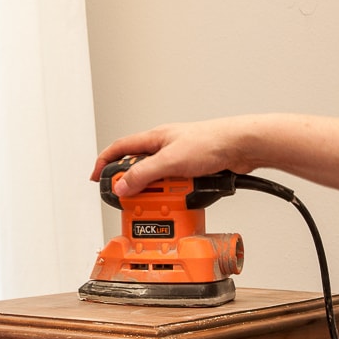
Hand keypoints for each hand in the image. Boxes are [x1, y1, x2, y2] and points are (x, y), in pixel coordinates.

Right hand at [90, 117, 258, 195]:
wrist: (242, 146)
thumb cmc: (211, 141)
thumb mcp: (170, 161)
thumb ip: (143, 174)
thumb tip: (122, 187)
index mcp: (154, 138)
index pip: (120, 148)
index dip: (105, 163)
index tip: (97, 178)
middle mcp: (165, 148)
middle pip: (139, 169)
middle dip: (135, 186)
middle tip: (133, 199)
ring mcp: (180, 160)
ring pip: (159, 181)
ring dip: (158, 193)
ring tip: (164, 200)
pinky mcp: (194, 172)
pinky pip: (177, 187)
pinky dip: (176, 195)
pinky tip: (181, 199)